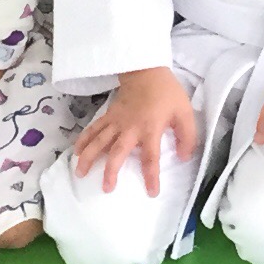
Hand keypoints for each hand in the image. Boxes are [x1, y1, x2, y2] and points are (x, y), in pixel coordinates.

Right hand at [72, 67, 198, 193]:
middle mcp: (130, 128)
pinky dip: (84, 139)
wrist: (147, 70)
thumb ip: (187, 136)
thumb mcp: (185, 112)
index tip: (151, 193)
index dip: (151, 176)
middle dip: (110, 171)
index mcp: (150, 129)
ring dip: (89, 158)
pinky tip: (76, 152)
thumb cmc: (167, 93)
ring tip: (80, 173)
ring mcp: (116, 121)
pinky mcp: (108, 115)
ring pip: (99, 141)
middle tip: (106, 189)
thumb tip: (182, 157)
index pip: (151, 157)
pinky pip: (94, 128)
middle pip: (117, 152)